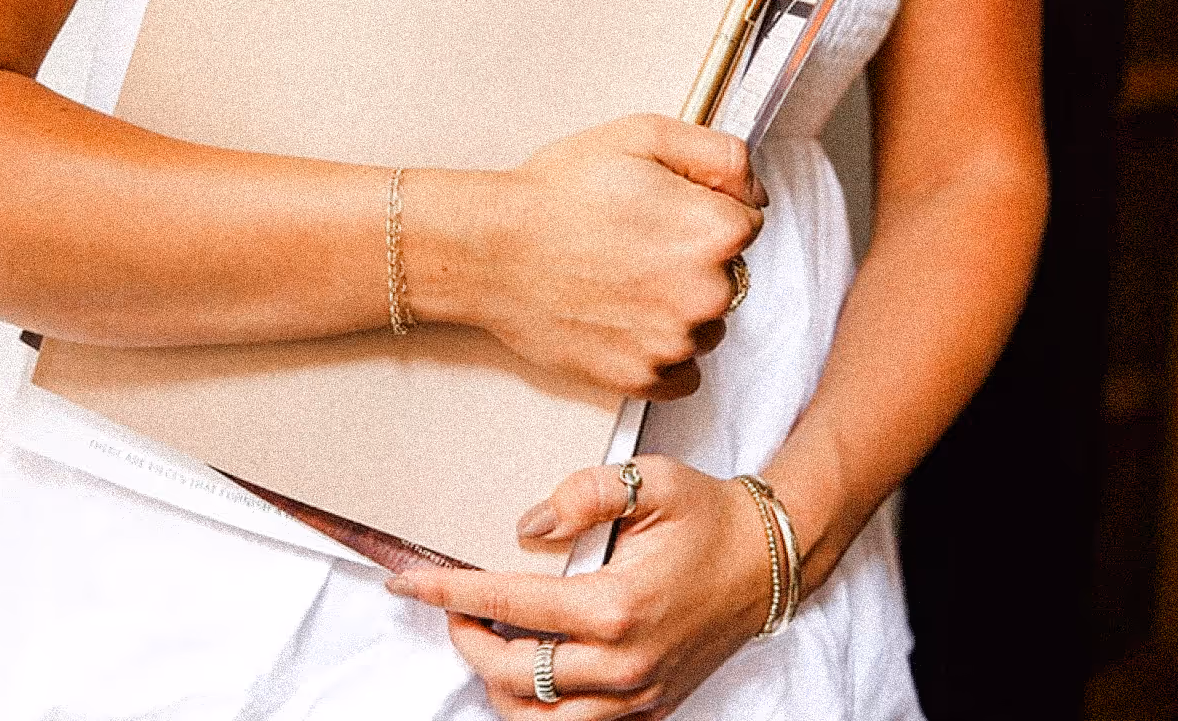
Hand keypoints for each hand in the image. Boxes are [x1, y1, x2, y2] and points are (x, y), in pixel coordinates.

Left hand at [385, 455, 771, 719]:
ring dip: (495, 682)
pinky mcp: (648, 708)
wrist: (767, 561)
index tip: (409, 583)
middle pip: (511, 672)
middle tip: (451, 604)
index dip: (450, 593)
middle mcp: (624, 662)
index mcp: (618, 605)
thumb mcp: (651, 480)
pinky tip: (526, 665)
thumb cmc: (707, 516)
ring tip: (484, 638)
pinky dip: (536, 707)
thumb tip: (527, 526)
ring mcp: (637, 694)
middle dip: (465, 638)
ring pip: (537, 719)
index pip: (510, 605)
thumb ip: (585, 493)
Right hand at [465, 114, 765, 400]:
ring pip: (705, 326)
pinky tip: (624, 320)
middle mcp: (707, 293)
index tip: (663, 211)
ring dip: (678, 308)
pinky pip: (682, 373)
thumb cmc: (557, 192)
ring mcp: (675, 341)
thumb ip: (720, 154)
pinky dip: (660, 353)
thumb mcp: (643, 136)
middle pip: (729, 278)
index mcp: (715, 231)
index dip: (704, 211)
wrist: (491, 250)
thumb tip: (756, 191)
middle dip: (694, 261)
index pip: (747, 224)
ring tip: (621, 281)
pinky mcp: (643, 377)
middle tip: (633, 244)